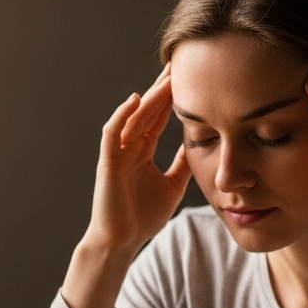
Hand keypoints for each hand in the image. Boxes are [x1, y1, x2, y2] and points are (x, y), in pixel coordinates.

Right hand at [83, 64, 190, 253]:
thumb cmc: (142, 217)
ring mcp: (117, 153)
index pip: (159, 117)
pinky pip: (112, 134)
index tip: (191, 77)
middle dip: (163, 89)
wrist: (122, 243)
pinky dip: (121, 116)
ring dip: (149, 97)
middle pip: (147, 111)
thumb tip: (199, 146)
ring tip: (166, 77)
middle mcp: (129, 147)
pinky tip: (135, 100)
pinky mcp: (107, 164)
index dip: (173, 97)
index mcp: (143, 151)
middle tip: (181, 64)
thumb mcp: (173, 186)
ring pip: (133, 117)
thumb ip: (182, 165)